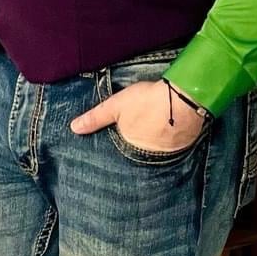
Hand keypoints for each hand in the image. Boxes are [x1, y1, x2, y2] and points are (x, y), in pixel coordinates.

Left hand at [70, 79, 206, 154]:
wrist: (182, 100)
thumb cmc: (147, 101)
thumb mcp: (116, 105)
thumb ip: (95, 118)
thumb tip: (74, 128)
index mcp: (129, 147)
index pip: (121, 150)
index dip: (122, 141)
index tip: (123, 134)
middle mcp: (146, 156)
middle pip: (139, 151)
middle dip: (139, 143)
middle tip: (141, 129)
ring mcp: (166, 153)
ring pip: (156, 149)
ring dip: (155, 142)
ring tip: (155, 128)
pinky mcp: (182, 146)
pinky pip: (173, 146)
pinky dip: (171, 139)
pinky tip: (170, 128)